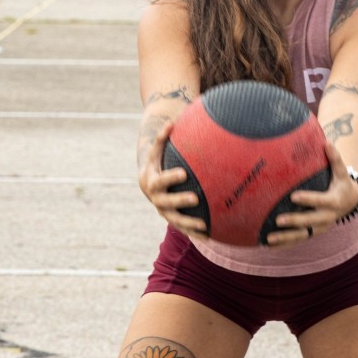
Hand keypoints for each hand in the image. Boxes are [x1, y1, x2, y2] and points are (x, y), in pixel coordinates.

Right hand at [138, 121, 206, 237]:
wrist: (148, 183)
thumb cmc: (157, 163)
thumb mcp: (156, 152)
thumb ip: (162, 138)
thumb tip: (171, 122)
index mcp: (152, 181)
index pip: (160, 180)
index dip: (170, 177)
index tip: (184, 173)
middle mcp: (156, 199)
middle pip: (166, 202)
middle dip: (180, 200)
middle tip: (195, 198)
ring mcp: (163, 211)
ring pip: (175, 219)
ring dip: (189, 222)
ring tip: (204, 224)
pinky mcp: (171, 219)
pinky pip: (182, 228)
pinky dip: (193, 232)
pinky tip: (209, 235)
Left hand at [265, 142, 357, 246]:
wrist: (351, 202)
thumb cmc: (341, 182)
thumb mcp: (341, 172)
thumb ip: (335, 159)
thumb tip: (327, 142)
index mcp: (334, 201)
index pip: (320, 201)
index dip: (308, 199)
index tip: (293, 196)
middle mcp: (328, 217)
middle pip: (310, 221)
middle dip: (294, 221)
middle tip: (278, 220)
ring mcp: (320, 228)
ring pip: (303, 235)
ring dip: (286, 238)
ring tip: (269, 238)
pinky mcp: (314, 233)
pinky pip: (299, 240)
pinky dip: (285, 243)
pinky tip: (269, 245)